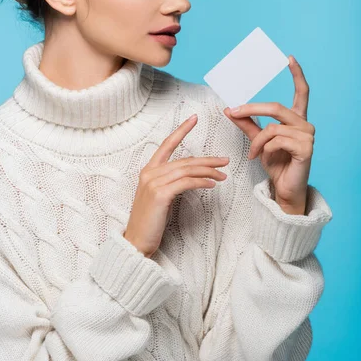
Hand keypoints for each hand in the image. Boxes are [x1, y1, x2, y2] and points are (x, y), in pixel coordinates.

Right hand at [124, 115, 228, 257]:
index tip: (194, 118)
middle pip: (184, 160)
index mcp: (148, 170)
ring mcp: (153, 183)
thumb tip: (190, 177)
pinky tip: (212, 184)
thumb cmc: (149, 221)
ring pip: (187, 170)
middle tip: (224, 160)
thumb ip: (169, 183)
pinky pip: (186, 183)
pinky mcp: (160, 194)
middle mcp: (149, 173)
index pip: (166, 145)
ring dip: (208, 172)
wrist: (136, 242)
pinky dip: (201, 182)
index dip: (181, 130)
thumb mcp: (159, 197)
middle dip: (206, 159)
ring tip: (223, 175)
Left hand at [223, 56, 314, 212]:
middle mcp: (305, 124)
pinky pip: (276, 140)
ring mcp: (308, 136)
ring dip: (257, 141)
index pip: (302, 92)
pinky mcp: (306, 148)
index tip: (289, 58)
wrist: (284, 188)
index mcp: (296, 119)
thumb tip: (229, 109)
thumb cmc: (276, 163)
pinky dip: (264, 149)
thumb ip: (246, 124)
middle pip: (276, 107)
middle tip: (232, 111)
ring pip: (272, 127)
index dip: (297, 74)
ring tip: (253, 154)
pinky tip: (264, 158)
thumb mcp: (258, 141)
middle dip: (251, 108)